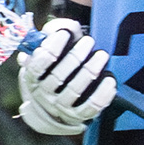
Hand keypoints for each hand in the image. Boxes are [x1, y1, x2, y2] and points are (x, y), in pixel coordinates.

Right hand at [17, 20, 113, 137]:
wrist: (51, 108)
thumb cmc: (51, 73)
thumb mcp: (46, 56)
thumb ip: (51, 37)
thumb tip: (55, 28)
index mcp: (34, 77)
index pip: (38, 65)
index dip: (51, 48)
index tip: (64, 34)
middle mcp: (45, 93)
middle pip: (58, 76)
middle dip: (75, 56)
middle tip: (89, 41)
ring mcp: (62, 106)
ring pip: (75, 90)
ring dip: (90, 71)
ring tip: (101, 55)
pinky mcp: (78, 115)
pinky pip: (90, 107)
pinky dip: (102, 94)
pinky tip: (110, 80)